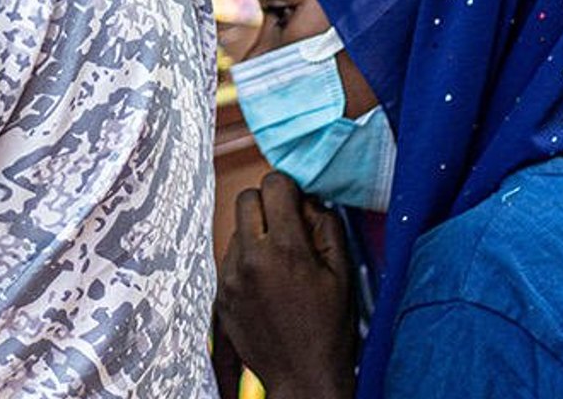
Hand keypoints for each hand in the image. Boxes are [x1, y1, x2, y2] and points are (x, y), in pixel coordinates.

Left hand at [218, 172, 356, 398]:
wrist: (302, 377)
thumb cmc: (328, 329)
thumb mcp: (342, 274)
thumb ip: (326, 227)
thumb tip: (310, 200)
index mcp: (285, 250)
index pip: (273, 185)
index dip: (289, 188)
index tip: (298, 202)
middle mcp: (251, 258)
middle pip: (246, 198)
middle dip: (268, 203)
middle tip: (288, 225)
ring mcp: (230, 276)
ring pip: (236, 228)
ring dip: (256, 233)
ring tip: (280, 262)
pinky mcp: (221, 293)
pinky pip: (229, 258)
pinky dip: (246, 259)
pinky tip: (267, 282)